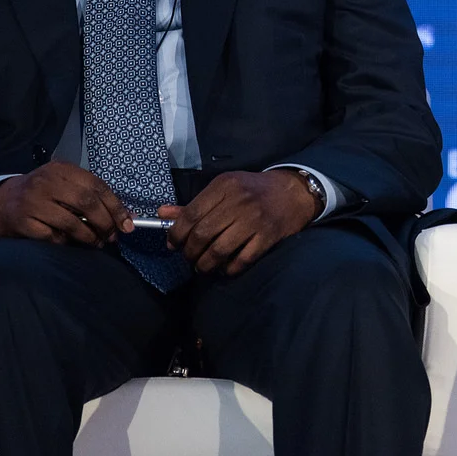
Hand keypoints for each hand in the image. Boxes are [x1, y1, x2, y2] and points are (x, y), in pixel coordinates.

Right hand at [0, 161, 131, 245]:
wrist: (0, 202)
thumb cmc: (41, 194)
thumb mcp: (63, 185)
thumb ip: (90, 195)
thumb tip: (123, 216)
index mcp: (62, 169)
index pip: (97, 186)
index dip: (115, 207)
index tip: (127, 223)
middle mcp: (46, 182)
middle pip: (86, 203)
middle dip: (105, 222)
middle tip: (112, 236)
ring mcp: (32, 202)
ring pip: (71, 223)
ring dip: (89, 236)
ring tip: (96, 242)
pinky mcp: (22, 221)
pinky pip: (52, 236)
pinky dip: (65, 242)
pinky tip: (68, 242)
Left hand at [160, 170, 319, 275]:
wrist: (294, 192)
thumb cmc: (254, 191)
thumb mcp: (224, 190)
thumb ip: (193, 204)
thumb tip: (162, 213)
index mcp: (224, 186)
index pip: (190, 215)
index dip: (176, 235)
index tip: (173, 245)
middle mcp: (239, 201)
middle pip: (202, 235)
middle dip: (190, 253)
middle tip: (189, 258)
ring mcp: (255, 219)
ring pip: (219, 251)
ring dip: (205, 265)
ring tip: (203, 266)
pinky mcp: (268, 236)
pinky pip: (241, 260)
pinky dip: (229, 269)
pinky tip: (225, 268)